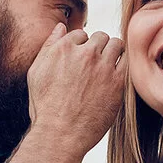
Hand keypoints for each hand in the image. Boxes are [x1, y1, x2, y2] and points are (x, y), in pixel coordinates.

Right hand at [26, 24, 125, 151]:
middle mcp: (85, 53)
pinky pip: (126, 63)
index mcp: (63, 48)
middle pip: (101, 36)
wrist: (60, 135)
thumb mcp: (36, 73)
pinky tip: (114, 78)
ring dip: (113, 52)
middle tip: (95, 64)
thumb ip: (49, 46)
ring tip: (107, 68)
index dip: (81, 47)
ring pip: (117, 45)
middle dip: (98, 47)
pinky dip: (121, 67)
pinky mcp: (117, 82)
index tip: (80, 60)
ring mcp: (103, 67)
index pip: (80, 34)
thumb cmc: (45, 107)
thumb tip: (61, 27)